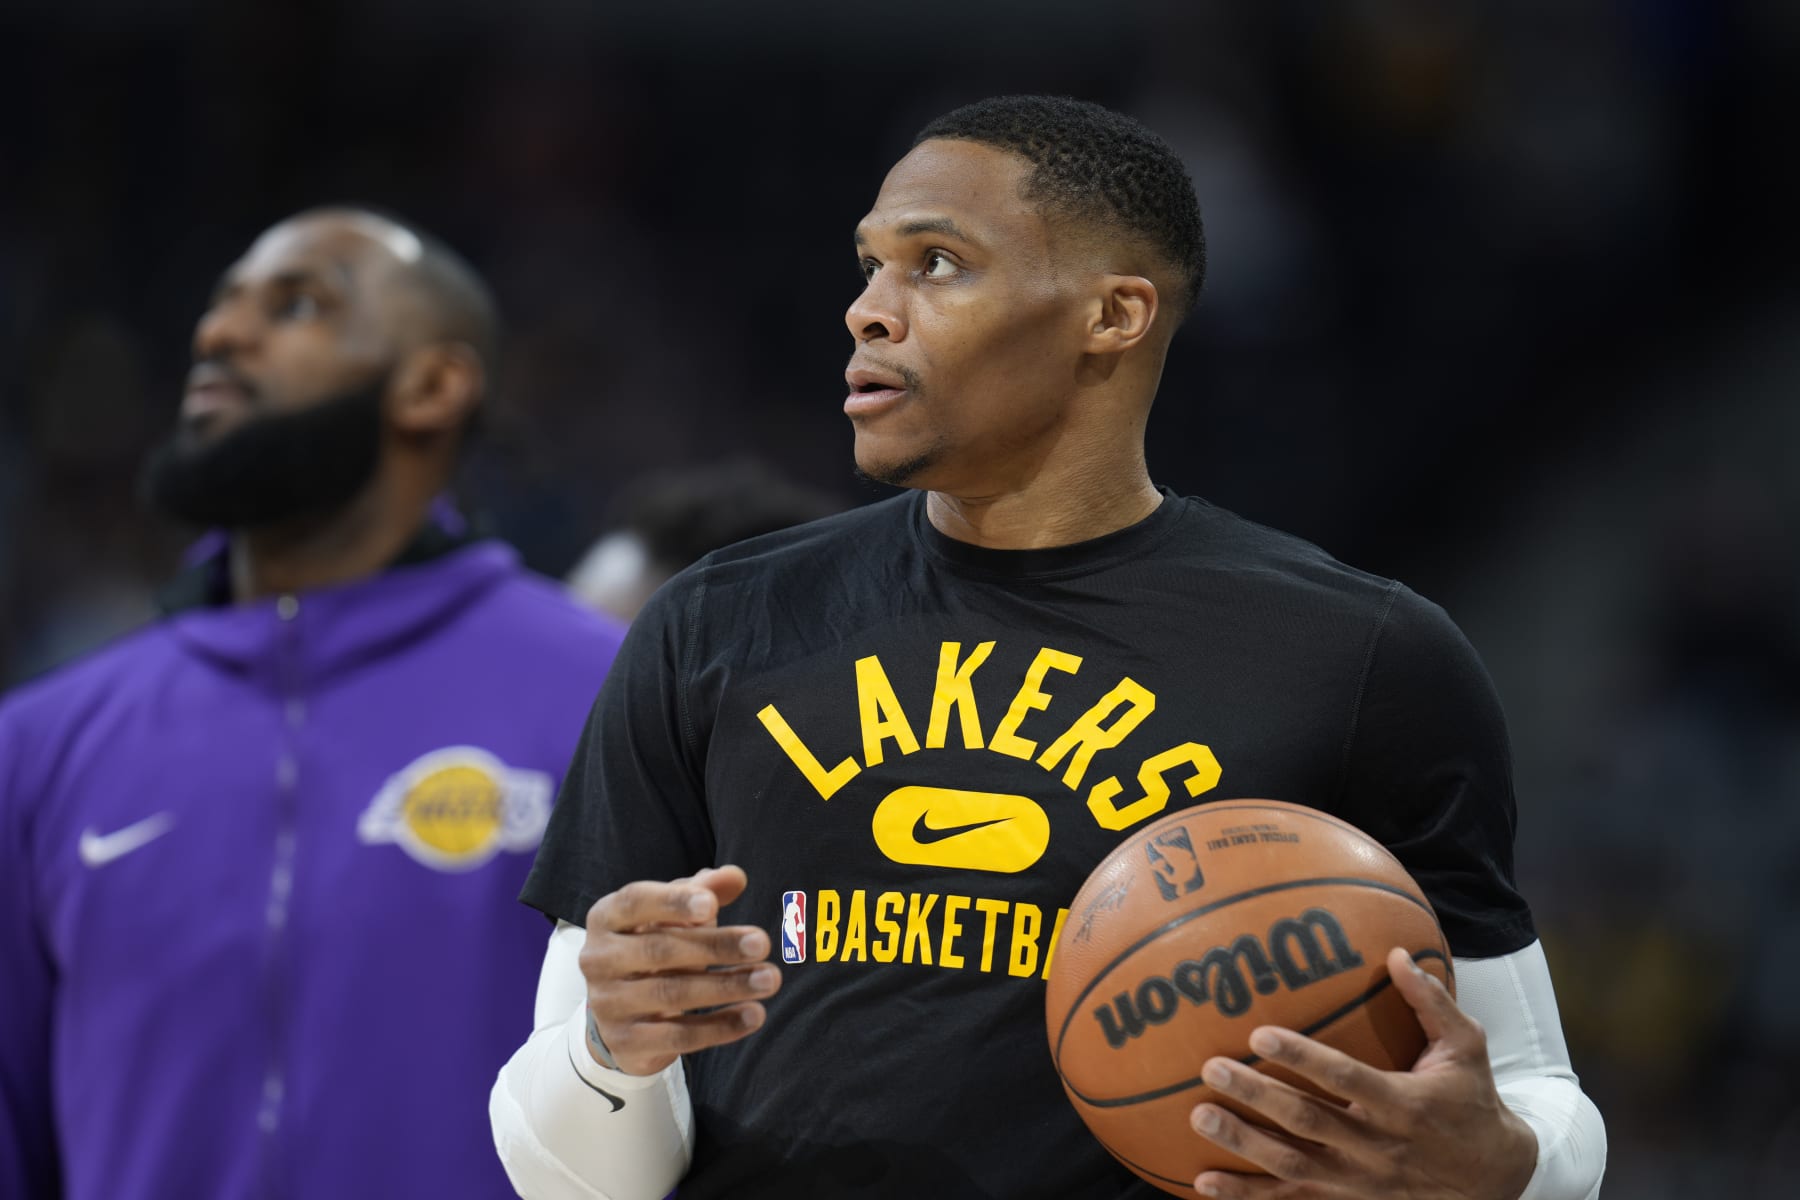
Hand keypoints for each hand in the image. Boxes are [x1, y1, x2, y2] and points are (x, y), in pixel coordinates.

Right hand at [579, 865, 781, 1076]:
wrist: (618, 1015)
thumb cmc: (654, 947)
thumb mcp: (673, 915)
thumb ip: (703, 891)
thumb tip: (735, 877)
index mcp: (607, 917)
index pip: (635, 902)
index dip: (673, 902)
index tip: (712, 906)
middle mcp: (599, 959)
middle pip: (660, 949)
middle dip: (715, 946)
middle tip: (762, 943)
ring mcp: (608, 1004)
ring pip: (672, 995)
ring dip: (727, 986)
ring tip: (769, 978)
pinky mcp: (626, 1042)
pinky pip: (678, 1036)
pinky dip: (720, 1026)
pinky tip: (754, 1014)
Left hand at [1188, 948, 1537, 1198]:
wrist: (1493, 1180)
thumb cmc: (1471, 1102)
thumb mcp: (1466, 1048)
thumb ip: (1431, 1001)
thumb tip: (1398, 952)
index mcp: (1402, 1103)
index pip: (1345, 1078)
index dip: (1302, 1058)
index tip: (1259, 1033)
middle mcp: (1377, 1146)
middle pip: (1308, 1122)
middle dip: (1257, 1096)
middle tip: (1213, 1069)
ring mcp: (1360, 1182)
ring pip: (1293, 1166)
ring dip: (1243, 1145)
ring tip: (1199, 1118)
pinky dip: (1248, 1195)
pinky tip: (1205, 1182)